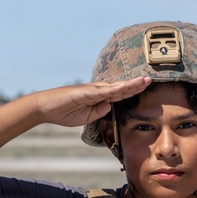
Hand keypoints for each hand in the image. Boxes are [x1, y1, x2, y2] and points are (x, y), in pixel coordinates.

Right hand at [31, 77, 152, 127]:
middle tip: (151, 79)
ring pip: (114, 86)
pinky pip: (100, 91)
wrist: (45, 109)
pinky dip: (113, 89)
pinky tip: (124, 86)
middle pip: (120, 88)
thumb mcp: (87, 117)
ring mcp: (90, 90)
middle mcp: (97, 91)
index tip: (146, 88)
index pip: (120, 94)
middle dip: (136, 85)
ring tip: (143, 81)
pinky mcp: (83, 92)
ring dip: (129, 84)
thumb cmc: (65, 112)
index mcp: (99, 98)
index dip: (133, 91)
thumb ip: (99, 112)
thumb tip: (110, 106)